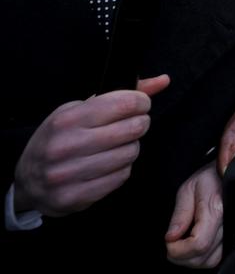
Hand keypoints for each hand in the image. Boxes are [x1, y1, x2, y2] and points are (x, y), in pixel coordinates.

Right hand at [13, 75, 169, 215]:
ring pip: (130, 154)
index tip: (140, 105)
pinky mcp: (75, 197)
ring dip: (131, 148)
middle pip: (132, 129)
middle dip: (140, 124)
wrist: (27, 180)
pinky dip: (122, 169)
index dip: (141, 102)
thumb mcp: (78, 110)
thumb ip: (121, 95)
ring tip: (119, 145)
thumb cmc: (59, 138)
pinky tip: (110, 164)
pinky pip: (121, 177)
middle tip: (133, 125)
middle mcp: (66, 145)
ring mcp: (68, 174)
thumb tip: (164, 80)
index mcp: (67, 119)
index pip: (124, 103)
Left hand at [165, 161, 234, 267]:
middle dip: (182, 257)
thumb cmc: (211, 176)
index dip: (179, 250)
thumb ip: (180, 215)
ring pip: (214, 260)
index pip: (199, 244)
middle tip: (173, 244)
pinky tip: (198, 243)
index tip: (169, 242)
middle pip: (205, 257)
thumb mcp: (188, 189)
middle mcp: (234, 221)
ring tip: (184, 245)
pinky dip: (206, 255)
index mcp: (217, 208)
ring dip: (194, 259)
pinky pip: (223, 254)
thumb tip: (170, 238)